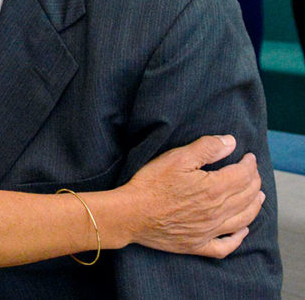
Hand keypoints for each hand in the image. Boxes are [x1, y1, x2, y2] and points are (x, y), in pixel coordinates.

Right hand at [122, 135, 263, 257]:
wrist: (130, 214)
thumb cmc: (150, 184)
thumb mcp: (176, 158)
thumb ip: (206, 148)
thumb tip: (231, 143)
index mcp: (213, 189)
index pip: (243, 175)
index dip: (250, 164)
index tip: (249, 157)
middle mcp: (217, 212)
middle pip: (246, 196)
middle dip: (254, 182)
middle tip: (253, 173)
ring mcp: (209, 231)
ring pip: (243, 219)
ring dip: (254, 206)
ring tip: (258, 197)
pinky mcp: (198, 245)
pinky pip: (226, 246)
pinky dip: (239, 238)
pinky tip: (243, 231)